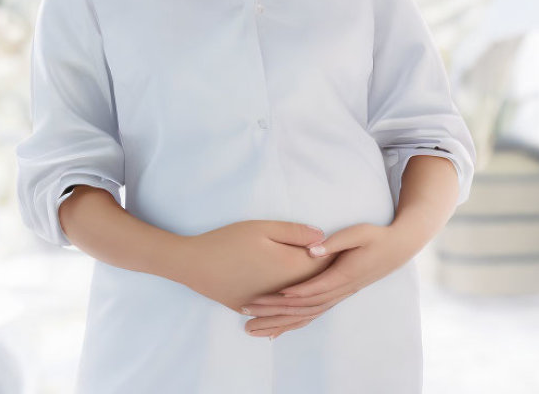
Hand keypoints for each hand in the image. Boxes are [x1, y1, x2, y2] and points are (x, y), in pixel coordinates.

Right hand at [175, 220, 332, 312]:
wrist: (192, 263)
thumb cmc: (228, 241)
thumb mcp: (263, 228)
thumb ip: (295, 233)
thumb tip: (322, 237)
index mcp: (290, 267)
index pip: (324, 262)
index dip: (336, 253)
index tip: (346, 245)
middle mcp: (283, 290)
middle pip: (314, 283)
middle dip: (328, 273)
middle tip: (340, 260)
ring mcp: (267, 303)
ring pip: (298, 300)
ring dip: (311, 290)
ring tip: (322, 280)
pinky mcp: (251, 308)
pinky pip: (278, 311)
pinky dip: (290, 305)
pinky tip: (295, 300)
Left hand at [240, 222, 412, 338]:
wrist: (396, 250)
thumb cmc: (377, 238)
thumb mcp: (360, 233)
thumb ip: (336, 242)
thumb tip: (312, 249)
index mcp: (345, 275)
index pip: (315, 288)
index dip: (293, 292)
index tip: (271, 294)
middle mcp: (340, 290)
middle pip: (304, 306)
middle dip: (274, 310)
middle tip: (247, 308)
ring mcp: (339, 295)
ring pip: (305, 315)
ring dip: (278, 322)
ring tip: (250, 326)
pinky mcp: (336, 296)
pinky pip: (312, 315)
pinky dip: (292, 324)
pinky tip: (273, 331)